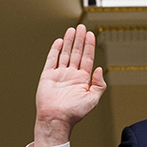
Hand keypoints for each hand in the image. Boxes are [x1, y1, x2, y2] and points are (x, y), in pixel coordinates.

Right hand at [33, 24, 106, 146]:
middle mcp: (71, 75)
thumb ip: (99, 84)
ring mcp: (59, 75)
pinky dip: (55, 50)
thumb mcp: (93, 99)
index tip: (91, 34)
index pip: (87, 58)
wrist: (56, 119)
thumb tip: (99, 69)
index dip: (89, 46)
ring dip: (69, 42)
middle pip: (76, 53)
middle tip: (81, 27)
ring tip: (72, 30)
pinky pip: (52, 60)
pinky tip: (60, 42)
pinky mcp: (48, 76)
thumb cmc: (74, 113)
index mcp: (82, 80)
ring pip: (65, 54)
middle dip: (79, 40)